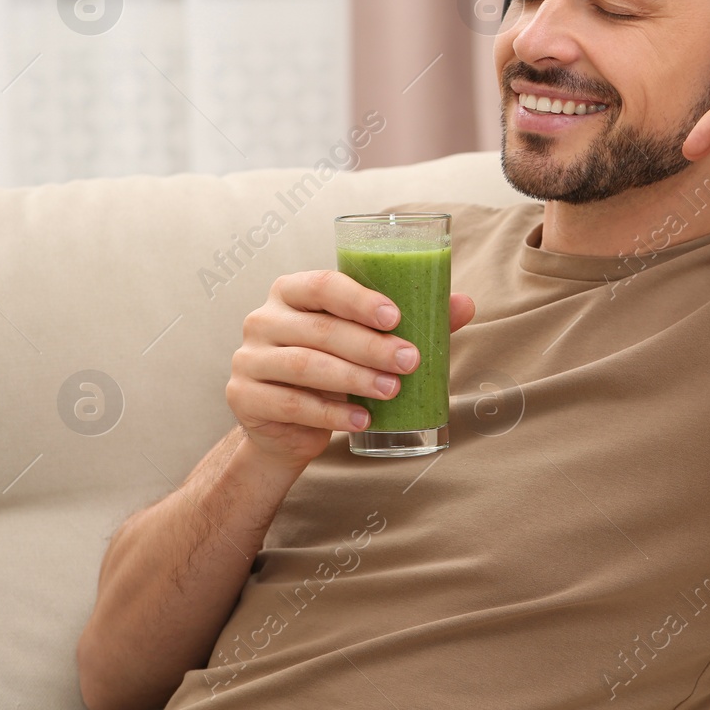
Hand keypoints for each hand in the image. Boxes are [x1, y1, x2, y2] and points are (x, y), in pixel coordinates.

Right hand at [227, 271, 475, 470]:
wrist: (289, 425)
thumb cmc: (335, 368)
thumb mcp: (369, 342)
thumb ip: (413, 321)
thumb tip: (465, 304)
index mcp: (292, 291)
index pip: (323, 284)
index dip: (360, 299)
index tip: (397, 317)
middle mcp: (264, 318)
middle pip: (320, 329)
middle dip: (370, 347)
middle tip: (409, 362)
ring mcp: (248, 358)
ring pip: (305, 366)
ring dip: (354, 379)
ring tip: (392, 391)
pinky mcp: (244, 397)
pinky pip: (291, 404)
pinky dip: (331, 414)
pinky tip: (362, 421)